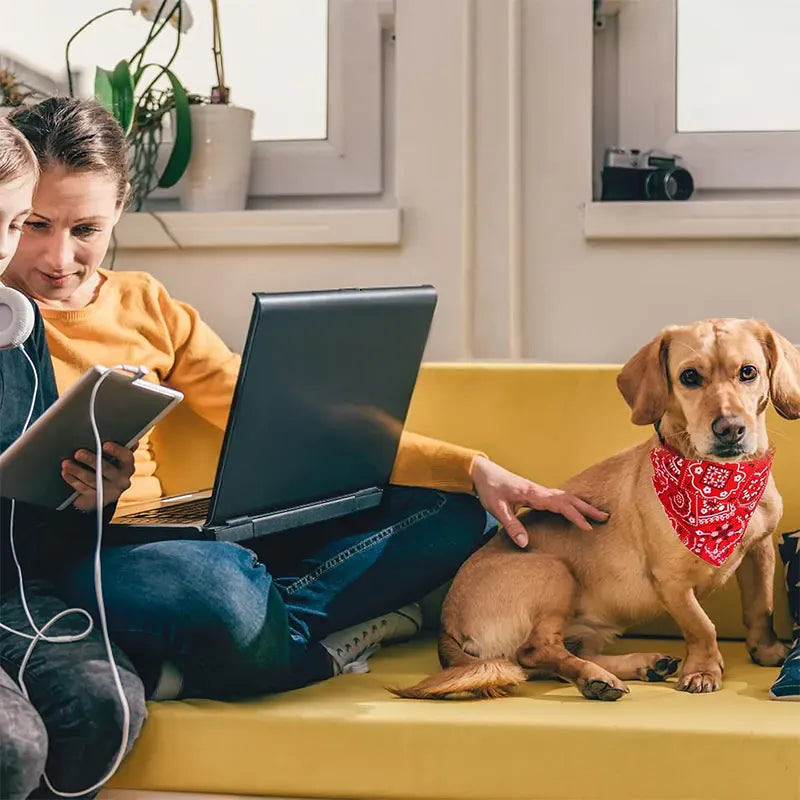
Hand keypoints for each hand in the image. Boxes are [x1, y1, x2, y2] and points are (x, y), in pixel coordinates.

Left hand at [62, 441, 135, 511]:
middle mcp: (122, 480)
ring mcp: (110, 491)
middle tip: (78, 453)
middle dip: (91, 460)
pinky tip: (66, 473)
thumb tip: (115, 428)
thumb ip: (116, 447)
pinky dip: (73, 480)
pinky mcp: (98, 499)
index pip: (126, 457)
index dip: (117, 451)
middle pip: (106, 469)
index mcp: (128, 466)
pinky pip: (84, 489)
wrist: (105, 491)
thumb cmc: (108, 466)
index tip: (105, 444)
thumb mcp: (114, 459)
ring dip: (77, 470)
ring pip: (92, 479)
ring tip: (66, 463)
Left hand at [470, 456, 608, 547]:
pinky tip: (577, 508)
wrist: (483, 472)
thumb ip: (511, 525)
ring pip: (565, 497)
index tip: (587, 527)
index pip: (559, 505)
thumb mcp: (497, 509)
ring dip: (582, 505)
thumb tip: (525, 543)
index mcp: (533, 494)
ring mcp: (539, 491)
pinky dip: (572, 502)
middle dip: (587, 509)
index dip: (574, 516)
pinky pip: (559, 498)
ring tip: (598, 514)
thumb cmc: (490, 489)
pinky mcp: (536, 493)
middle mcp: (540, 491)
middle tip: (606, 518)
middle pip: (569, 499)